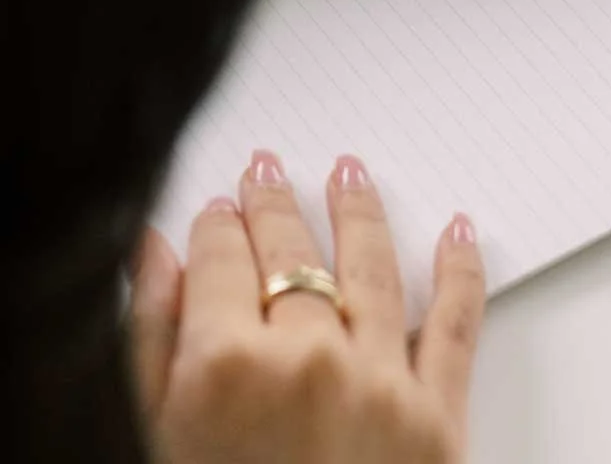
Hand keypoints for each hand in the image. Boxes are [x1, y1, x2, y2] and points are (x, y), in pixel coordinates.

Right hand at [132, 151, 482, 463]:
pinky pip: (456, 325)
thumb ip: (150, 344)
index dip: (214, 228)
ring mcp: (381, 383)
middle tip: (270, 173)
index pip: (220, 259)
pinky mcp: (440, 419)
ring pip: (372, 267)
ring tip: (351, 173)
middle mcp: (310, 357)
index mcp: (226, 365)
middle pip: (292, 253)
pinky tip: (458, 233)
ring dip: (358, 211)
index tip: (213, 210)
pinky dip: (460, 272)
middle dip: (276, 207)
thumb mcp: (153, 440)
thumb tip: (155, 257)